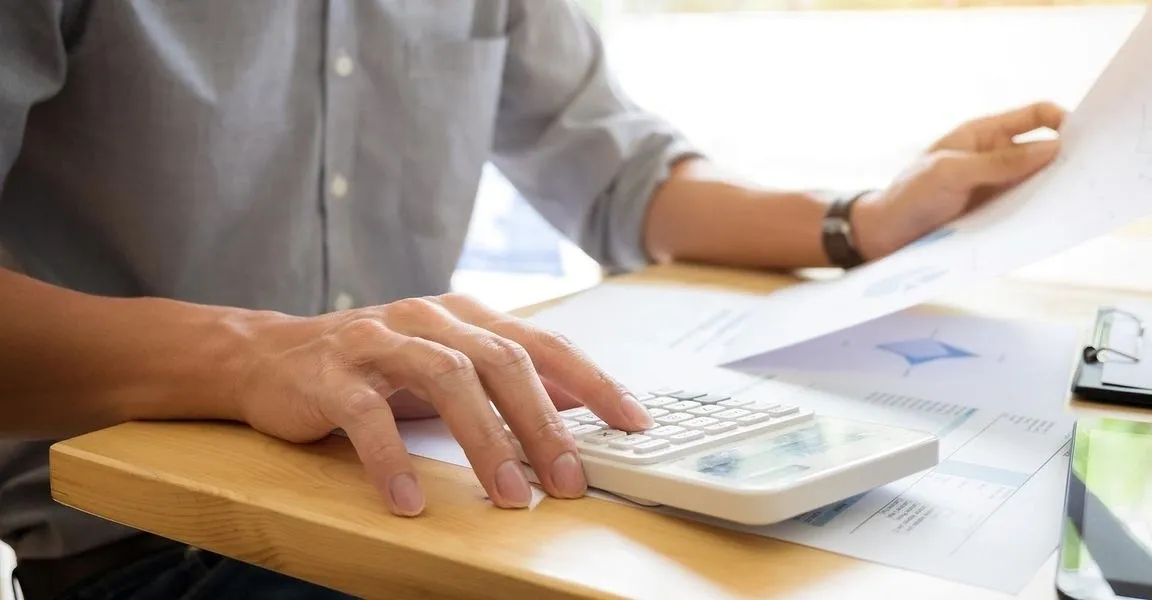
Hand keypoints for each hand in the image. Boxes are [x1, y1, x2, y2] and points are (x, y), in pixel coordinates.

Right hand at [227, 293, 653, 515]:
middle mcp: (428, 319)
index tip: (633, 421)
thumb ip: (506, 379)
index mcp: (465, 317)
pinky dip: (393, 459)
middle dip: (543, 423)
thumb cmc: (374, 367)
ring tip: (509, 494)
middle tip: (569, 479)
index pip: (541, 343)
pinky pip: (368, 415)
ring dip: (485, 440)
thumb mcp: (447, 365)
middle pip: (501, 361)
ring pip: (446, 379)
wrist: (271, 356)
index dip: (592, 381)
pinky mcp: (331, 373)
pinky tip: (411, 499)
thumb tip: (581, 404)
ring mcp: (378, 341)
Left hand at [851, 101, 1066, 259]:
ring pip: (1037, 183)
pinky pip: (1024, 210)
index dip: (1063, 121)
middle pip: (1043, 151)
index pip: (1036, 115)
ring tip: (1069, 205)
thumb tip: (1053, 149)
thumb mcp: (950, 174)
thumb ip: (998, 162)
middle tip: (1085, 179)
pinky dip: (1036, 215)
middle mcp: (994, 157)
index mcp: (984, 134)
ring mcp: (995, 186)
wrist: (882, 236)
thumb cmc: (908, 196)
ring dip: (1052, 192)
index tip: (1084, 140)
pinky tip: (1046, 225)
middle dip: (1065, 161)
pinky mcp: (993, 214)